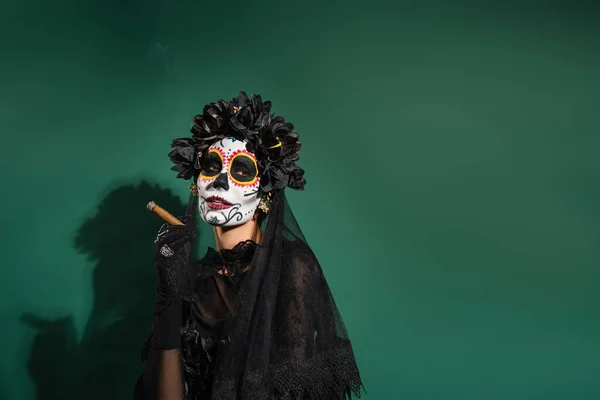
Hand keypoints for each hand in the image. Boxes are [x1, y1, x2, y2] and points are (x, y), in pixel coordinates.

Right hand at [151, 215, 194, 348]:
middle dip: (177, 224)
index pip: (168, 228)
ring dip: (177, 232)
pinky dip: (176, 242)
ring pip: (164, 237)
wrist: (175, 291)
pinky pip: (165, 248)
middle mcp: (160, 248)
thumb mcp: (186, 255)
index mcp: (166, 246)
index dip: (177, 221)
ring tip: (188, 230)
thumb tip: (194, 231)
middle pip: (165, 230)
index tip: (188, 217)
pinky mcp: (159, 261)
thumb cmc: (181, 275)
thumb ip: (187, 244)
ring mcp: (158, 255)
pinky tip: (185, 240)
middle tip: (189, 223)